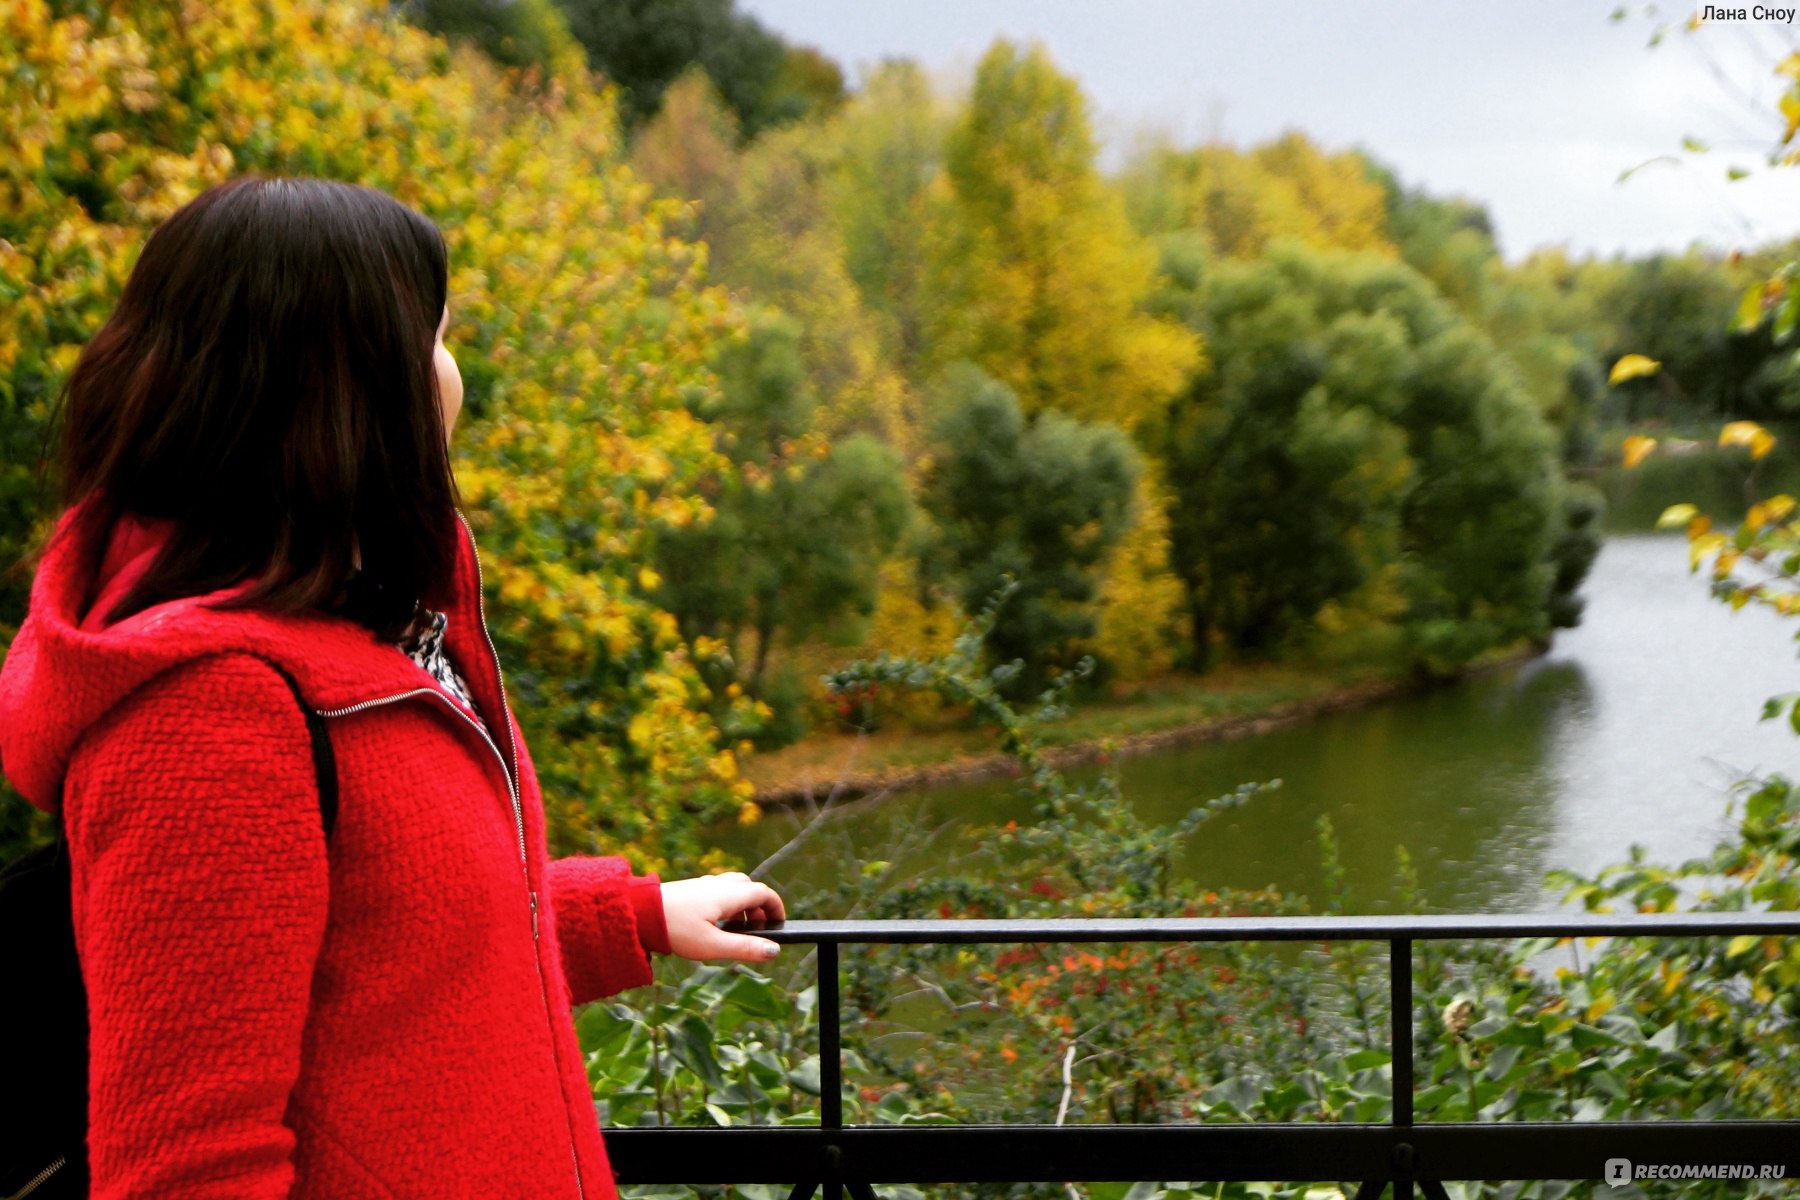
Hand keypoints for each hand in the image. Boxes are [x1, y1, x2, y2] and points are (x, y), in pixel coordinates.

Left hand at [661, 871, 786, 962]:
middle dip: (758, 908)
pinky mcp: (690, 890)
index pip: (764, 893)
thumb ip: (745, 948)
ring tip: (734, 932)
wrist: (638, 913)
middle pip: (749, 888)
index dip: (776, 907)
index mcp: (729, 894)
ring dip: (741, 907)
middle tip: (756, 931)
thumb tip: (774, 950)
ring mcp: (703, 885)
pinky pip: (717, 891)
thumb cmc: (676, 930)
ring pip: (732, 888)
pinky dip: (725, 905)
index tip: (779, 924)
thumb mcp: (713, 945)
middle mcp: (718, 884)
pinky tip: (713, 925)